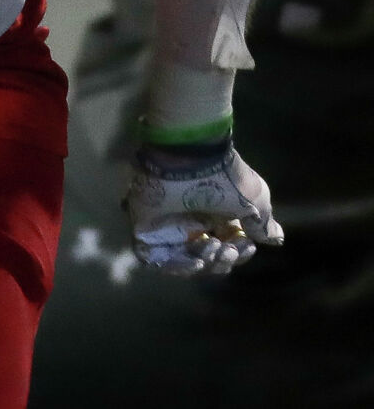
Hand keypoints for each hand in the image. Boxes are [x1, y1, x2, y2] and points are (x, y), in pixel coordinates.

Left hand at [125, 139, 283, 275]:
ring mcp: (166, 225)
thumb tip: (276, 239)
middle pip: (206, 259)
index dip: (238, 254)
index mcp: (214, 216)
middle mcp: (190, 222)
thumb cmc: (225, 176)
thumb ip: (261, 223)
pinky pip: (153, 258)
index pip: (226, 248)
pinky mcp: (145, 226)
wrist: (190, 156)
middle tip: (225, 248)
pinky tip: (194, 261)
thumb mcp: (254, 201)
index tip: (246, 245)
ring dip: (203, 264)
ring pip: (183, 261)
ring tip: (211, 248)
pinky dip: (175, 266)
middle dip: (222, 261)